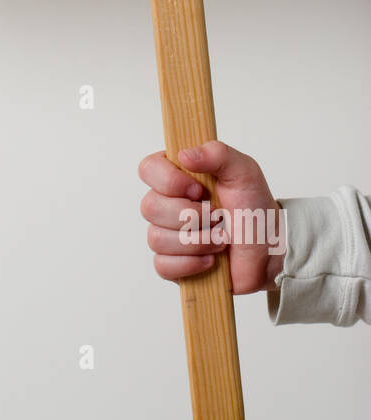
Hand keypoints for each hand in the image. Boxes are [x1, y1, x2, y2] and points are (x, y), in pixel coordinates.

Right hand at [138, 140, 283, 294]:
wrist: (269, 249)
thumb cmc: (254, 208)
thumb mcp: (244, 172)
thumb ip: (217, 154)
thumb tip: (184, 155)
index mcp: (178, 176)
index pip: (148, 169)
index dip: (169, 181)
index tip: (198, 190)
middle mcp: (167, 204)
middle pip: (150, 207)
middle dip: (191, 216)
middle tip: (218, 217)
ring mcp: (166, 235)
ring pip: (157, 238)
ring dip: (197, 241)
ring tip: (221, 240)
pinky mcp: (171, 264)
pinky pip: (162, 265)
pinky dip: (191, 264)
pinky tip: (211, 260)